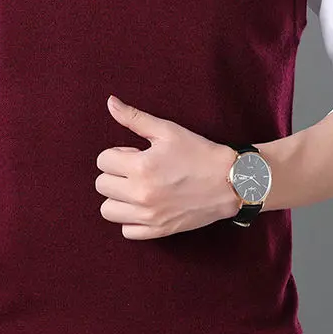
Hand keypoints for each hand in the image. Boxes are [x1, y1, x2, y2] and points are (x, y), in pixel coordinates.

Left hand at [96, 95, 239, 238]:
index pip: (103, 160)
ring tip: (137, 188)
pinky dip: (131, 219)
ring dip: (118, 198)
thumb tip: (110, 102)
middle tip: (137, 170)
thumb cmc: (199, 153)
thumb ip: (134, 118)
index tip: (136, 154)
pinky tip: (145, 206)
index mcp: (141, 167)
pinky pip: (126, 230)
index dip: (118, 153)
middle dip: (115, 174)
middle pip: (101, 185)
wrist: (231, 181)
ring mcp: (149, 216)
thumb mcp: (167, 130)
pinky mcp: (158, 231)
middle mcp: (141, 194)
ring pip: (107, 210)